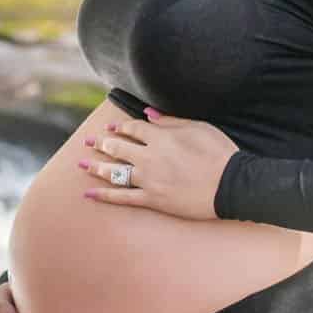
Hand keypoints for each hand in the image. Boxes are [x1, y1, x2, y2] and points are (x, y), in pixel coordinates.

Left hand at [79, 105, 237, 221]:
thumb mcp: (199, 127)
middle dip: (101, 144)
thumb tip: (148, 113)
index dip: (120, 127)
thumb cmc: (220, 153)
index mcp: (161, 137)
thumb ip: (171, 121)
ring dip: (96, 167)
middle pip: (118, 148)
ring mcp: (149, 180)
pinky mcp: (153, 199)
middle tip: (88, 142)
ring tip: (81, 163)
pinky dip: (104, 195)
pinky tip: (89, 193)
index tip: (111, 127)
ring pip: (115, 172)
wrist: (231, 185)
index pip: (133, 129)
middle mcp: (150, 157)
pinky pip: (123, 198)